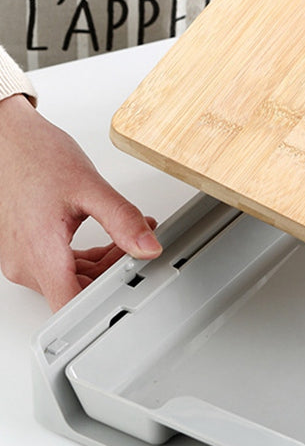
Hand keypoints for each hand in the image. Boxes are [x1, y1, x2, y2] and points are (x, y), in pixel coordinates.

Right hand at [0, 94, 161, 310]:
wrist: (6, 137)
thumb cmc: (35, 156)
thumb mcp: (89, 187)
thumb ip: (123, 219)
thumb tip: (148, 246)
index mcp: (39, 254)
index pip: (70, 308)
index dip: (103, 309)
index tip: (132, 293)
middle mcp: (25, 263)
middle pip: (78, 293)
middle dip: (116, 275)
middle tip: (141, 249)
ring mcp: (24, 257)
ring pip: (73, 279)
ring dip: (107, 264)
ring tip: (132, 236)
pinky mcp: (27, 248)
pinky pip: (63, 265)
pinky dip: (91, 256)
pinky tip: (112, 238)